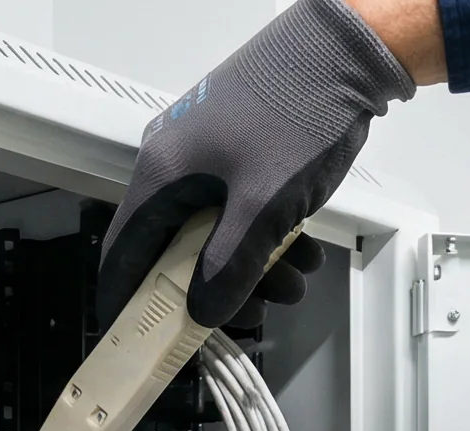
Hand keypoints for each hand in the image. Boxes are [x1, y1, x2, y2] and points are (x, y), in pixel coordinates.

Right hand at [95, 0, 421, 330]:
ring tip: (294, 281)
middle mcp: (174, 166)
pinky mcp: (238, 154)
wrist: (346, 48)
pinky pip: (238, 212)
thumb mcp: (263, 206)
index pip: (123, 254)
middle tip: (253, 314)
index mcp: (162, 175)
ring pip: (214, 236)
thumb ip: (229, 267)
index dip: (126, 304)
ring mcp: (207, 158)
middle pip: (175, 253)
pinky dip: (265, 239)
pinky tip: (302, 252)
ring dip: (252, 269)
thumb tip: (204, 312)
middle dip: (216, 291)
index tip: (136, 343)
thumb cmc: (299, 111)